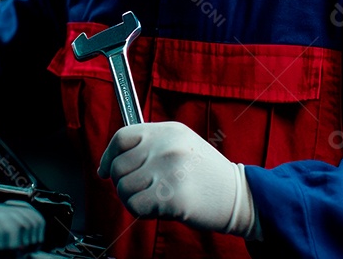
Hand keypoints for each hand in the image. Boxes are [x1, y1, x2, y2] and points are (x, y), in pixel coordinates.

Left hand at [97, 121, 257, 236]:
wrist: (237, 195)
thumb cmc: (206, 173)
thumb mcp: (181, 143)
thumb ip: (149, 145)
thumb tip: (109, 162)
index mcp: (168, 130)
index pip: (122, 136)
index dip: (108, 155)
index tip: (105, 169)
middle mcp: (166, 146)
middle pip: (118, 165)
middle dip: (123, 182)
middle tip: (142, 189)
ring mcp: (169, 170)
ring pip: (123, 187)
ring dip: (134, 199)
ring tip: (155, 197)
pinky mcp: (171, 196)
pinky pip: (134, 205)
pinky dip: (141, 211)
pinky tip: (159, 208)